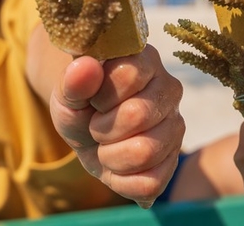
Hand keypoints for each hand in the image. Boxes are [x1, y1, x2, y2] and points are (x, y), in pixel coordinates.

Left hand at [49, 45, 184, 207]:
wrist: (87, 128)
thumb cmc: (82, 103)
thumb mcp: (67, 92)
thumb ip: (73, 81)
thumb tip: (85, 66)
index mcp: (146, 61)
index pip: (128, 76)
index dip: (101, 95)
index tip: (94, 99)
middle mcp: (170, 90)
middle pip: (137, 115)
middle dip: (102, 128)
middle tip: (97, 125)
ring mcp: (176, 126)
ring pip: (146, 152)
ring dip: (111, 156)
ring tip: (107, 144)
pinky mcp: (173, 161)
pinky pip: (150, 183)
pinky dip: (122, 180)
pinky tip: (117, 164)